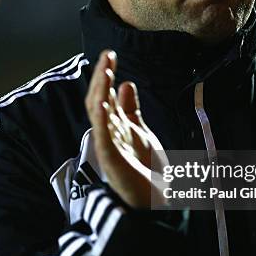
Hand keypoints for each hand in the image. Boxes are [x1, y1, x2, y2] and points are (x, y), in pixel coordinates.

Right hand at [85, 50, 167, 208]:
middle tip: (107, 55)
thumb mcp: (141, 132)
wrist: (157, 201)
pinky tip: (103, 103)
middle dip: (102, 78)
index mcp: (116, 127)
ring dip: (101, 91)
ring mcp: (108, 146)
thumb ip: (132, 110)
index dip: (107, 76)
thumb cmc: (146, 168)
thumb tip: (126, 83)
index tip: (110, 56)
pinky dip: (101, 120)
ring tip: (105, 70)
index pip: (107, 96)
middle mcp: (109, 134)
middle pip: (100, 101)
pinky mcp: (112, 160)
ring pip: (98, 114)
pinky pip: (103, 137)